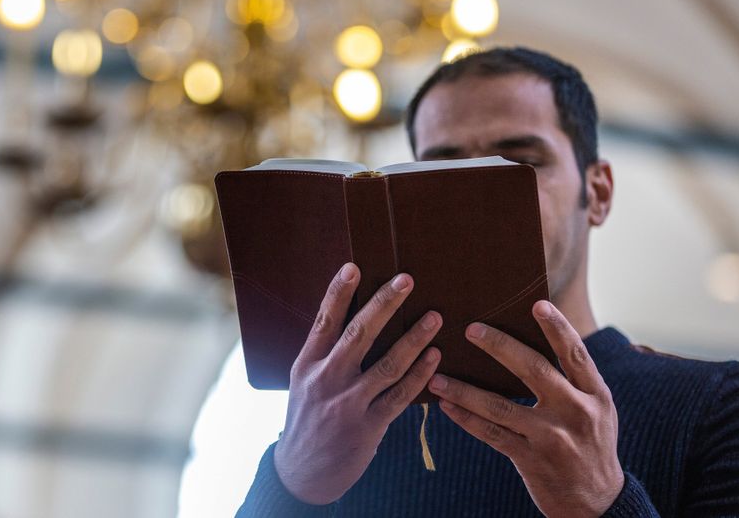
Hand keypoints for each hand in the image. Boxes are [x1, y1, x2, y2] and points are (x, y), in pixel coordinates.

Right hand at [274, 262, 442, 504]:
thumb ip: (323, 351)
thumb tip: (350, 314)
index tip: (354, 267)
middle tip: (406, 280)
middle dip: (384, 305)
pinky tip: (435, 357)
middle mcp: (326, 380)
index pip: (324, 321)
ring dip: (414, 339)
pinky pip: (400, 396)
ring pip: (387, 365)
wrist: (303, 472)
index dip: (338, 293)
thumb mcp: (303, 381)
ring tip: (435, 317)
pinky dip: (420, 375)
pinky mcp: (369, 427)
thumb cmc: (307, 417)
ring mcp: (348, 404)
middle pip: (358, 335)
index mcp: (307, 364)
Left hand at [428, 300, 623, 517]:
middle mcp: (576, 412)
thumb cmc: (590, 442)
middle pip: (534, 370)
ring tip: (437, 376)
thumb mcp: (596, 408)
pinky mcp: (531, 459)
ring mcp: (552, 438)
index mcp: (595, 394)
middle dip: (499, 346)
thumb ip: (574, 379)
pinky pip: (491, 434)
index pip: (575, 353)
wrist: (597, 501)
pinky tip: (445, 405)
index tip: (537, 304)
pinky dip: (465, 418)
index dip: (557, 327)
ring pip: (500, 406)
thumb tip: (531, 339)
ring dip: (464, 389)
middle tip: (471, 328)